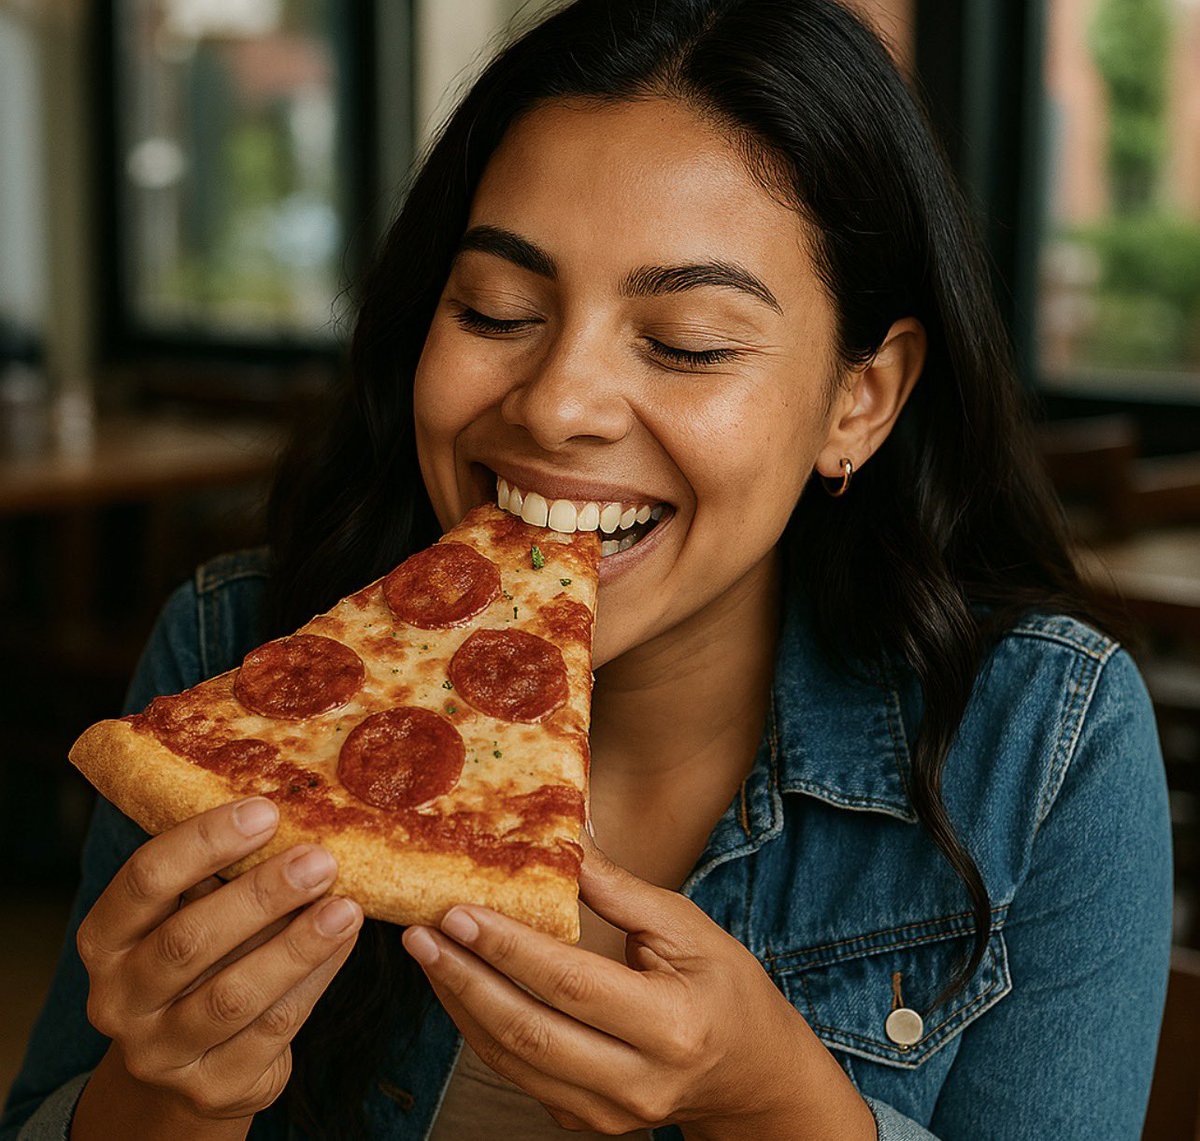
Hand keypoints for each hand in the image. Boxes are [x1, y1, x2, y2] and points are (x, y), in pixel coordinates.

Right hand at [76, 797, 362, 1121]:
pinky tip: (344, 943)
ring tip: (346, 908)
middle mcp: (119, 999)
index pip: (144, 880)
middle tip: (320, 861)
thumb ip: (224, 873)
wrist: (194, 1063)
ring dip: (297, 946)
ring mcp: (160, 1052)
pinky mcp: (212, 1087)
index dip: (204, 842)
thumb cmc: (204, 959)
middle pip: (187, 941)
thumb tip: (300, 810)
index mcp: (105, 939)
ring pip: (232, 995)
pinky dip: (314, 981)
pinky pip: (271, 1030)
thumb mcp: (192, 913)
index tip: (266, 810)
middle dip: (260, 895)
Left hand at [401, 833, 874, 1137]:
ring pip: (514, 1062)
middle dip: (466, 979)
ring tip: (427, 954)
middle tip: (421, 933)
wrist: (752, 1074)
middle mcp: (639, 1082)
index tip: (461, 911)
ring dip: (461, 1005)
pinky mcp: (587, 1124)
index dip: (510, 948)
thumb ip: (619, 891)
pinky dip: (482, 1030)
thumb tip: (563, 841)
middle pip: (530, 1033)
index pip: (572, 984)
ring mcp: (610, 1115)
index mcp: (672, 1025)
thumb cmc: (726, 987)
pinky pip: (520, 1077)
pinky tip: (460, 988)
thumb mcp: (687, 927)